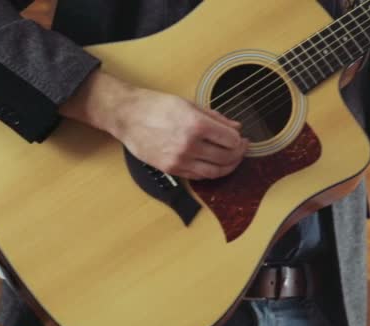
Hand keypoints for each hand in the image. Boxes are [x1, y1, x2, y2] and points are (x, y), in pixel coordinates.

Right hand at [61, 70, 248, 179]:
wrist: (128, 116)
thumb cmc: (157, 106)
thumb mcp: (189, 104)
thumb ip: (215, 118)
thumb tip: (236, 127)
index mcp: (196, 124)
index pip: (231, 139)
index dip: (240, 140)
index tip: (241, 138)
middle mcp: (189, 144)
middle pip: (226, 156)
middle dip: (238, 153)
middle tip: (241, 149)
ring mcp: (180, 159)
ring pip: (215, 171)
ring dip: (228, 167)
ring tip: (232, 160)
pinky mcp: (172, 169)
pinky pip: (199, 176)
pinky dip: (211, 172)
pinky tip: (214, 164)